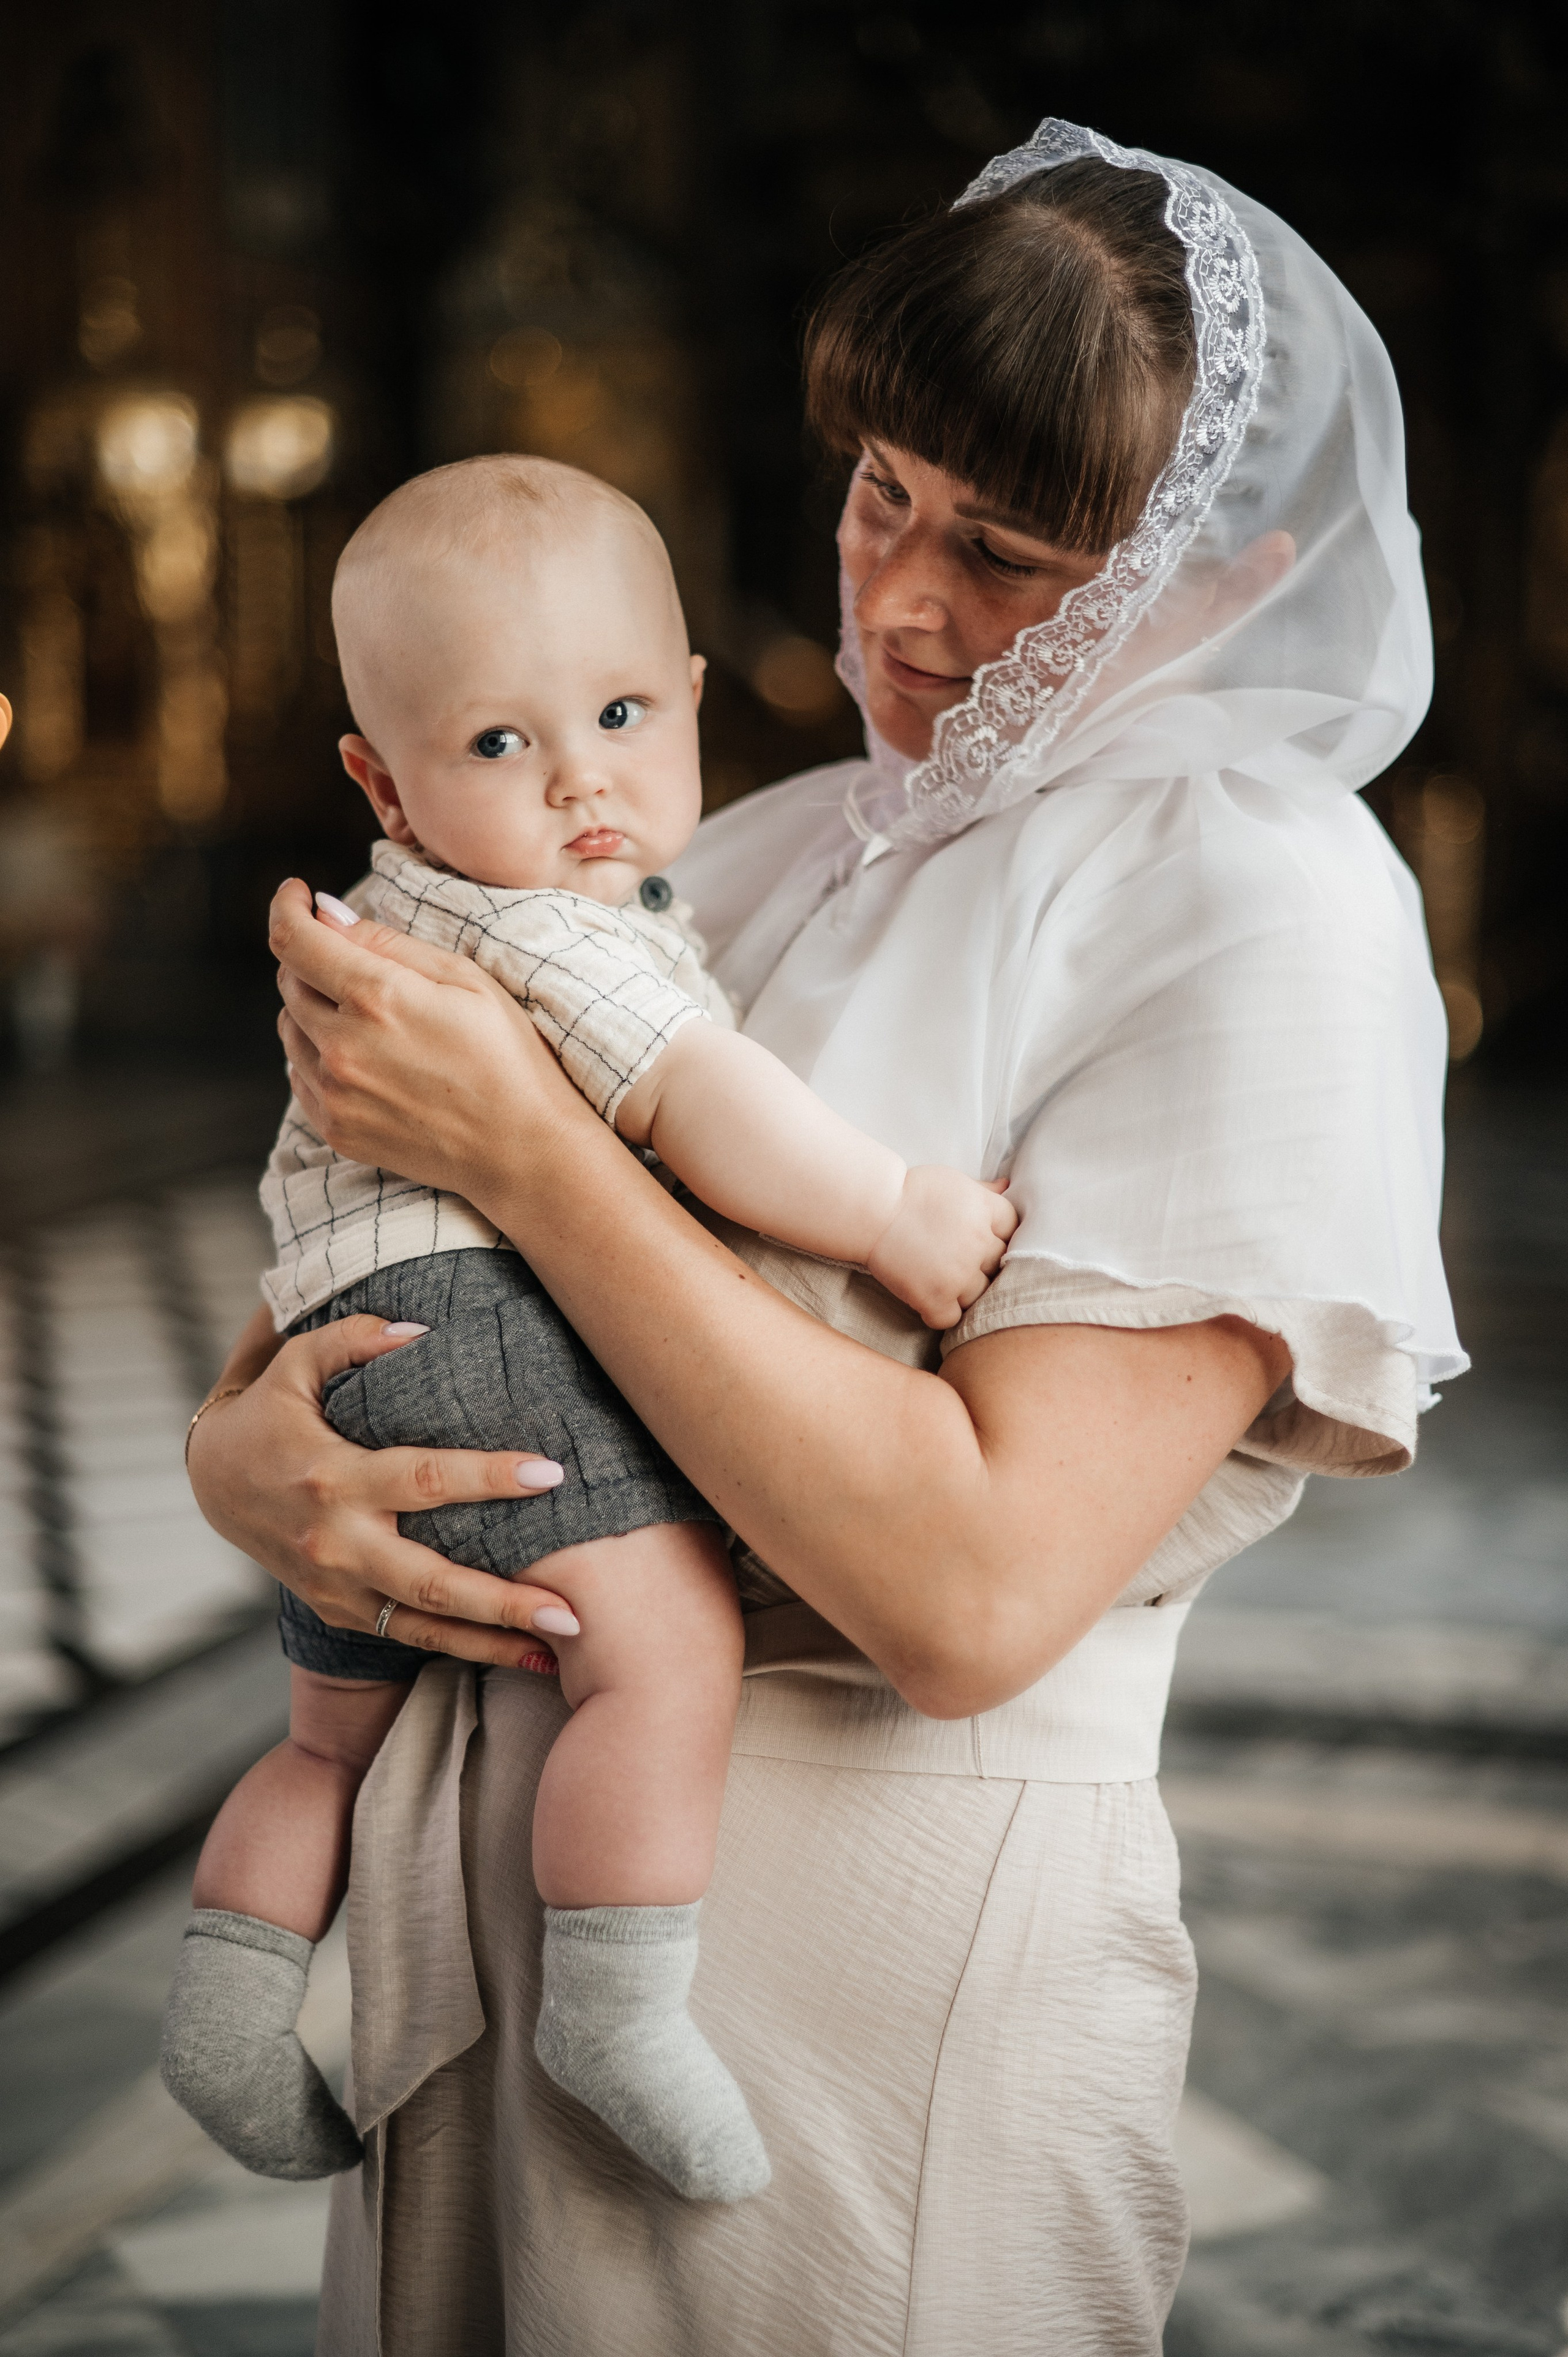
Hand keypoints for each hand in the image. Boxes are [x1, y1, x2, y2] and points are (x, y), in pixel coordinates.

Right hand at [187, 1312, 581, 1666]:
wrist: (213, 1483)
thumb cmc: (272, 1413)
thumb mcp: (296, 1364)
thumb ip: (355, 1339)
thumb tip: (421, 1329)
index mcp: (333, 1478)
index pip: (422, 1479)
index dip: (486, 1476)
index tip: (549, 1474)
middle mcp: (337, 1543)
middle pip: (430, 1579)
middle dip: (503, 1601)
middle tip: (574, 1612)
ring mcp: (338, 1587)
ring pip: (424, 1625)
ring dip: (494, 1643)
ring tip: (561, 1651)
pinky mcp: (340, 1612)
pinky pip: (408, 1635)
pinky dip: (464, 1650)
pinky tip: (521, 1656)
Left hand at [270, 878, 590, 1200]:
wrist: (523, 1150)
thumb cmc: (508, 1057)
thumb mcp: (466, 979)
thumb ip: (390, 942)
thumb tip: (328, 915)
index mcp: (377, 999)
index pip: (294, 939)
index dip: (287, 907)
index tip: (297, 895)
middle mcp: (343, 1048)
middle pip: (289, 982)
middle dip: (311, 958)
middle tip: (352, 959)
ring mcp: (335, 1095)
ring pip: (289, 1029)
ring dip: (312, 1009)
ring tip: (366, 1015)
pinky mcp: (336, 1130)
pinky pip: (299, 1076)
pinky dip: (317, 1056)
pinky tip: (364, 1058)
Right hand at [866, 1166, 1017, 1329]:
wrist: (870, 1210)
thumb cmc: (909, 1192)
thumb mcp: (952, 1182)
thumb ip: (983, 1190)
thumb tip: (1008, 1185)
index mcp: (984, 1210)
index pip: (1014, 1229)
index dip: (999, 1235)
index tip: (983, 1237)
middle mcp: (977, 1243)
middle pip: (1000, 1264)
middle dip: (984, 1264)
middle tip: (960, 1261)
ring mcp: (958, 1273)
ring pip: (980, 1295)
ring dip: (965, 1291)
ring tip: (944, 1280)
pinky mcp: (935, 1297)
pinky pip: (953, 1318)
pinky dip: (942, 1312)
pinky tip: (930, 1298)